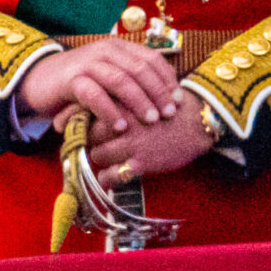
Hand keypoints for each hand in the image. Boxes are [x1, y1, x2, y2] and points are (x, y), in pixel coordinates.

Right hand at [15, 39, 182, 133]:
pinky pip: (94, 94)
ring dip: (138, 101)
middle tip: (168, 113)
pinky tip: (120, 126)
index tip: (178, 100)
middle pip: (139, 68)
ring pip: (120, 79)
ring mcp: (88, 63)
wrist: (40, 79)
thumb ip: (131, 80)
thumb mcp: (109, 75)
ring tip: (151, 120)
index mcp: (119, 47)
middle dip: (157, 92)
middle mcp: (106, 50)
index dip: (167, 79)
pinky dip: (109, 110)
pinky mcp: (71, 79)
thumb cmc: (82, 81)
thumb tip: (165, 96)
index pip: (151, 58)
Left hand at [88, 89, 216, 186]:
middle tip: (96, 141)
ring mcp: (131, 141)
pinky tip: (113, 175)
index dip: (76, 119)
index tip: (73, 124)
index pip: (85, 109)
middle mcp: (123, 120)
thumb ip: (117, 96)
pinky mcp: (140, 161)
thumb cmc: (167, 106)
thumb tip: (91, 102)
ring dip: (101, 157)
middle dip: (89, 139)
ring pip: (97, 154)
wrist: (197, 121)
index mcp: (122, 99)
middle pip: (87, 133)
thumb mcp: (141, 92)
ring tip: (110, 157)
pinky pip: (111, 175)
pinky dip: (108, 178)